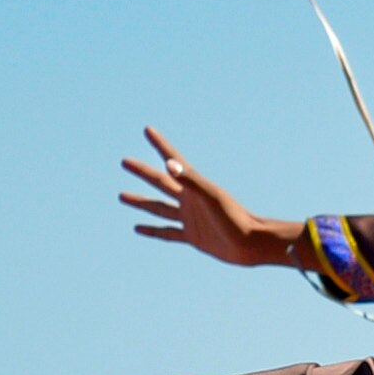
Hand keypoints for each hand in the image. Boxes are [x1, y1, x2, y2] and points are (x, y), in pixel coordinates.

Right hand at [118, 126, 298, 267]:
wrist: (252, 244)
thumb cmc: (235, 218)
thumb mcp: (211, 197)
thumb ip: (190, 180)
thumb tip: (168, 164)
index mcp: (194, 186)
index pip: (172, 160)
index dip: (160, 145)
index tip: (148, 130)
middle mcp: (190, 200)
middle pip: (160, 182)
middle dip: (143, 172)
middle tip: (125, 161)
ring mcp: (190, 218)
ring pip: (159, 208)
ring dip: (141, 203)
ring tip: (121, 196)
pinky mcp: (193, 237)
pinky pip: (167, 232)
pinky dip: (152, 231)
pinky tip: (137, 228)